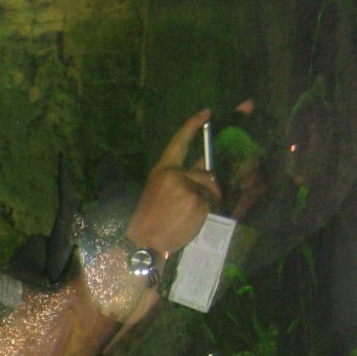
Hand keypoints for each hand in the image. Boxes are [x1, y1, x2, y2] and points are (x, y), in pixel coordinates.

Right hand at [125, 108, 221, 252]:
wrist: (141, 243)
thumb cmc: (150, 221)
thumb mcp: (159, 193)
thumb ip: (180, 179)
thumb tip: (209, 173)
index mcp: (161, 170)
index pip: (179, 142)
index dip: (194, 125)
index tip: (208, 112)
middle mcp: (174, 175)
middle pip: (206, 172)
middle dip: (207, 188)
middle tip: (192, 206)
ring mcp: (187, 187)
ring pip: (213, 188)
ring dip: (209, 202)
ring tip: (189, 217)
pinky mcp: (197, 201)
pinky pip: (214, 202)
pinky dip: (209, 212)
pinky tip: (193, 221)